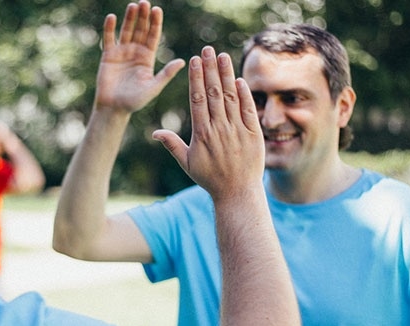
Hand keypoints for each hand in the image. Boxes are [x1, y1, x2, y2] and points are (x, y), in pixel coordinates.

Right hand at [95, 1, 184, 111]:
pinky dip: (109, 28)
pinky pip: (109, 39)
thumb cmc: (135, 102)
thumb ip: (166, 74)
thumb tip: (182, 61)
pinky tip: (112, 17)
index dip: (155, 23)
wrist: (114, 109)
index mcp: (148, 58)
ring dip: (129, 18)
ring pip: (126, 31)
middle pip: (140, 30)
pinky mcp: (108, 55)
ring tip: (133, 6)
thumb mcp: (153, 87)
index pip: (153, 36)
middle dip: (143, 17)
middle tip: (145, 3)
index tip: (157, 10)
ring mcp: (121, 52)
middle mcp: (135, 52)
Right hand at [153, 46, 264, 200]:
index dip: (196, 78)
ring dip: (226, 75)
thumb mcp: (187, 163)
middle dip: (210, 69)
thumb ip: (173, 144)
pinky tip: (239, 80)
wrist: (237, 193)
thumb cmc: (210, 178)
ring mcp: (237, 131)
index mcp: (202, 134)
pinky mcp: (254, 134)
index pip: (197, 99)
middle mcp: (219, 129)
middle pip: (213, 93)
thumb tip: (155, 132)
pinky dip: (245, 95)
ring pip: (231, 98)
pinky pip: (249, 110)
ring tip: (222, 56)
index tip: (194, 61)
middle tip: (207, 49)